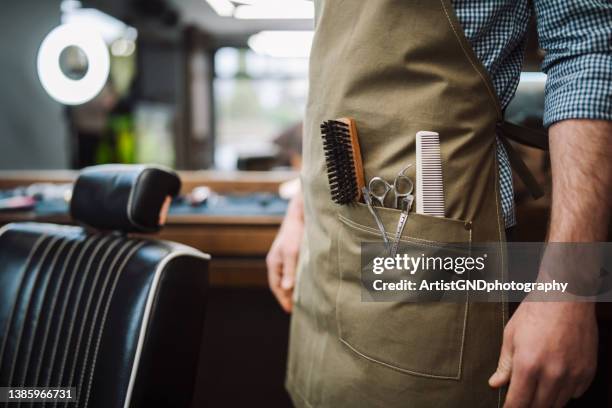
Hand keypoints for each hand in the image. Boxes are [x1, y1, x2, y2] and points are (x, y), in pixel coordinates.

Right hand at [266, 191, 303, 312]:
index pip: (276, 286)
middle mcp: (278, 261)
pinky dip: (297, 279)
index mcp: (274, 263)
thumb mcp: (292, 253)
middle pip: (281, 283)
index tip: (289, 310)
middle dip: (287, 296)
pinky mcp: (293, 253)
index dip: (282, 299)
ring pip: (287, 277)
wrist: (300, 214)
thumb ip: (289, 271)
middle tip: (296, 309)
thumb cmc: (294, 233)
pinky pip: (293, 270)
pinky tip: (306, 282)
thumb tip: (287, 289)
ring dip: (293, 288)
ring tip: (301, 299)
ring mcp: (285, 257)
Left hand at [489, 302, 597, 407]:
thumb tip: (496, 384)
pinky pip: (575, 393)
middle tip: (522, 400)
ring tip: (537, 391)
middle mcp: (552, 373)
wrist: (567, 295)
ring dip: (545, 402)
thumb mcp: (511, 334)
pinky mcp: (587, 371)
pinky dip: (564, 392)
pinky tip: (555, 381)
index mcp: (528, 364)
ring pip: (558, 403)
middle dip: (528, 407)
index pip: (518, 402)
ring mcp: (572, 374)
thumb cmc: (536, 310)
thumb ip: (504, 364)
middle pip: (539, 407)